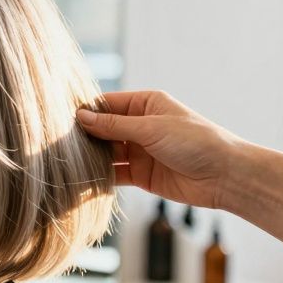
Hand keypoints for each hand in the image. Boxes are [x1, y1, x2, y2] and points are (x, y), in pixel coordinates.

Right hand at [76, 90, 246, 210]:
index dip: (86, 111)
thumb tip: (81, 117)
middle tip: (57, 141)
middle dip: (85, 135)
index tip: (61, 118)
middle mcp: (141, 126)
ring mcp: (140, 151)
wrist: (224, 176)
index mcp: (146, 104)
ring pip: (107, 152)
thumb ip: (114, 125)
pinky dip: (101, 176)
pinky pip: (115, 173)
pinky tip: (83, 178)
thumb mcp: (151, 128)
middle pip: (104, 129)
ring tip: (66, 160)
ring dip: (91, 157)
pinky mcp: (142, 175)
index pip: (108, 104)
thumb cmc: (195, 141)